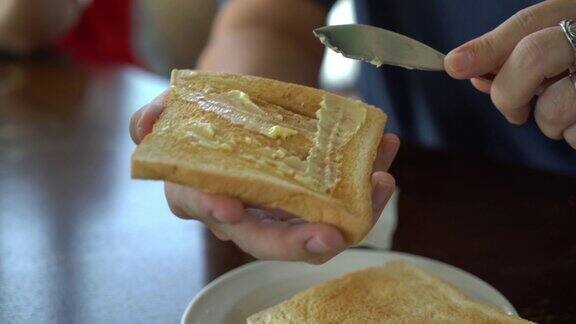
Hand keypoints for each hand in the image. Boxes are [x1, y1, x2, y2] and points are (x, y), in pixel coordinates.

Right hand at [130, 92, 399, 263]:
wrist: (247, 95)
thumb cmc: (212, 108)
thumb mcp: (181, 107)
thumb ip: (156, 117)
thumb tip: (145, 128)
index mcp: (207, 195)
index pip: (209, 211)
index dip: (220, 215)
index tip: (231, 208)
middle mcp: (246, 212)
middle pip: (270, 240)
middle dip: (300, 243)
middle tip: (332, 234)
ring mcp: (282, 207)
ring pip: (316, 225)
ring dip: (354, 209)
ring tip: (380, 179)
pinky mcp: (314, 194)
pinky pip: (342, 198)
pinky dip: (366, 181)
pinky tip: (384, 155)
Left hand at [445, 0, 575, 148]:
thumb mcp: (553, 47)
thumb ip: (511, 53)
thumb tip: (462, 66)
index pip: (528, 23)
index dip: (487, 47)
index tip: (453, 65)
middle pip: (532, 58)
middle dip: (509, 93)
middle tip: (514, 111)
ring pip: (553, 107)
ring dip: (547, 122)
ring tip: (569, 110)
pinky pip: (575, 135)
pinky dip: (573, 136)